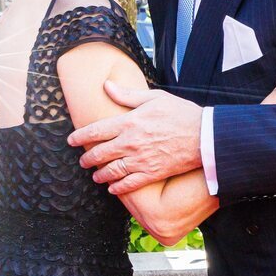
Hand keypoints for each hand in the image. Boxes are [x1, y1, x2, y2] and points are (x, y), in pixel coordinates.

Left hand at [67, 83, 203, 193]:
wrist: (204, 136)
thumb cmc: (181, 114)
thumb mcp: (154, 98)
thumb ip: (127, 95)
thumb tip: (107, 86)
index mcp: (129, 122)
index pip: (96, 131)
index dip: (80, 136)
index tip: (71, 140)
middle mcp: (130, 143)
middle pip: (100, 153)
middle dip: (88, 158)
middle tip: (83, 161)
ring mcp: (140, 160)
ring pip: (111, 171)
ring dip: (100, 175)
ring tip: (96, 176)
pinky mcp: (151, 174)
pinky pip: (128, 184)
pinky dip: (118, 188)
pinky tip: (112, 188)